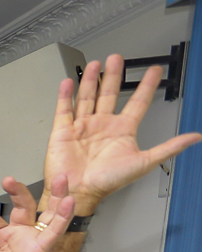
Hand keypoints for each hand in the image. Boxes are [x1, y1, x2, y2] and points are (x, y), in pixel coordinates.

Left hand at [0, 176, 75, 251]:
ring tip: (61, 178)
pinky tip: (69, 202)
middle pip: (25, 206)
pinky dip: (63, 217)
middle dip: (19, 191)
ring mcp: (30, 241)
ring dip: (56, 196)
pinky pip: (54, 231)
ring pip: (47, 214)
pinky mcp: (39, 250)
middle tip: (8, 180)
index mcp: (0, 234)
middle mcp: (18, 235)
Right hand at [43, 55, 201, 213]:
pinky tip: (69, 82)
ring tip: (96, 64)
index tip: (155, 71)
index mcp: (122, 130)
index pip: (137, 101)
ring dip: (91, 80)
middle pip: (109, 94)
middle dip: (114, 75)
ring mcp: (82, 126)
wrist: (78, 192)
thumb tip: (194, 137)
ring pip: (87, 97)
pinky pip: (64, 109)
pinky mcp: (63, 131)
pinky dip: (65, 95)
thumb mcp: (144, 162)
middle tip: (117, 59)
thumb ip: (169, 147)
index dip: (147, 86)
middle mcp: (103, 125)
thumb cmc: (108, 182)